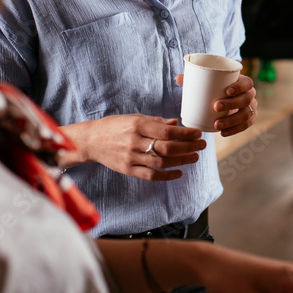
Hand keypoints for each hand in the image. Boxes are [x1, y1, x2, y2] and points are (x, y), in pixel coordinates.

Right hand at [58, 115, 204, 180]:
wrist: (91, 141)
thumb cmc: (114, 126)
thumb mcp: (134, 117)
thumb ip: (155, 121)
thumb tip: (176, 124)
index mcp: (137, 125)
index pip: (166, 131)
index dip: (185, 133)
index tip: (197, 133)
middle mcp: (135, 141)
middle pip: (167, 147)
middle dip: (188, 147)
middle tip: (202, 146)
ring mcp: (131, 157)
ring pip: (162, 162)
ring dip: (182, 160)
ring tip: (194, 157)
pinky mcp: (128, 170)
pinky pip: (151, 175)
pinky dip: (167, 175)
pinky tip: (179, 172)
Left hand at [175, 73, 257, 136]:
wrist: (227, 98)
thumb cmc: (216, 88)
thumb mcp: (208, 83)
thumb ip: (195, 80)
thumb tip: (178, 78)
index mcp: (243, 82)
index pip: (247, 83)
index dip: (239, 87)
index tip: (226, 91)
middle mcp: (250, 95)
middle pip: (246, 99)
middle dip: (232, 104)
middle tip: (215, 107)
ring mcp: (251, 108)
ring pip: (246, 115)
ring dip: (232, 121)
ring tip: (216, 124)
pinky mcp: (249, 119)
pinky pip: (245, 126)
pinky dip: (234, 130)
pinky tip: (223, 133)